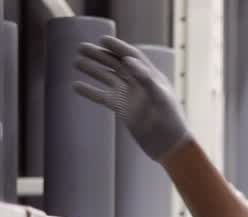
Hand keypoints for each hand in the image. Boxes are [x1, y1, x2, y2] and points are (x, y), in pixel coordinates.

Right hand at [72, 37, 191, 161]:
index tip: (102, 40)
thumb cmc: (171, 121)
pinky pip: (102, 96)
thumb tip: (128, 60)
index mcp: (151, 76)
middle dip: (99, 55)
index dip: (117, 48)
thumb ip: (145, 78)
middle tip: (81, 47)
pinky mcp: (122, 109)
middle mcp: (138, 83)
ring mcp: (129, 96)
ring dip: (92, 69)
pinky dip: (90, 91)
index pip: (132, 56)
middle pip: (115, 64)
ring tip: (76, 62)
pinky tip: (76, 86)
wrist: (169, 145)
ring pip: (107, 78)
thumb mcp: (160, 97)